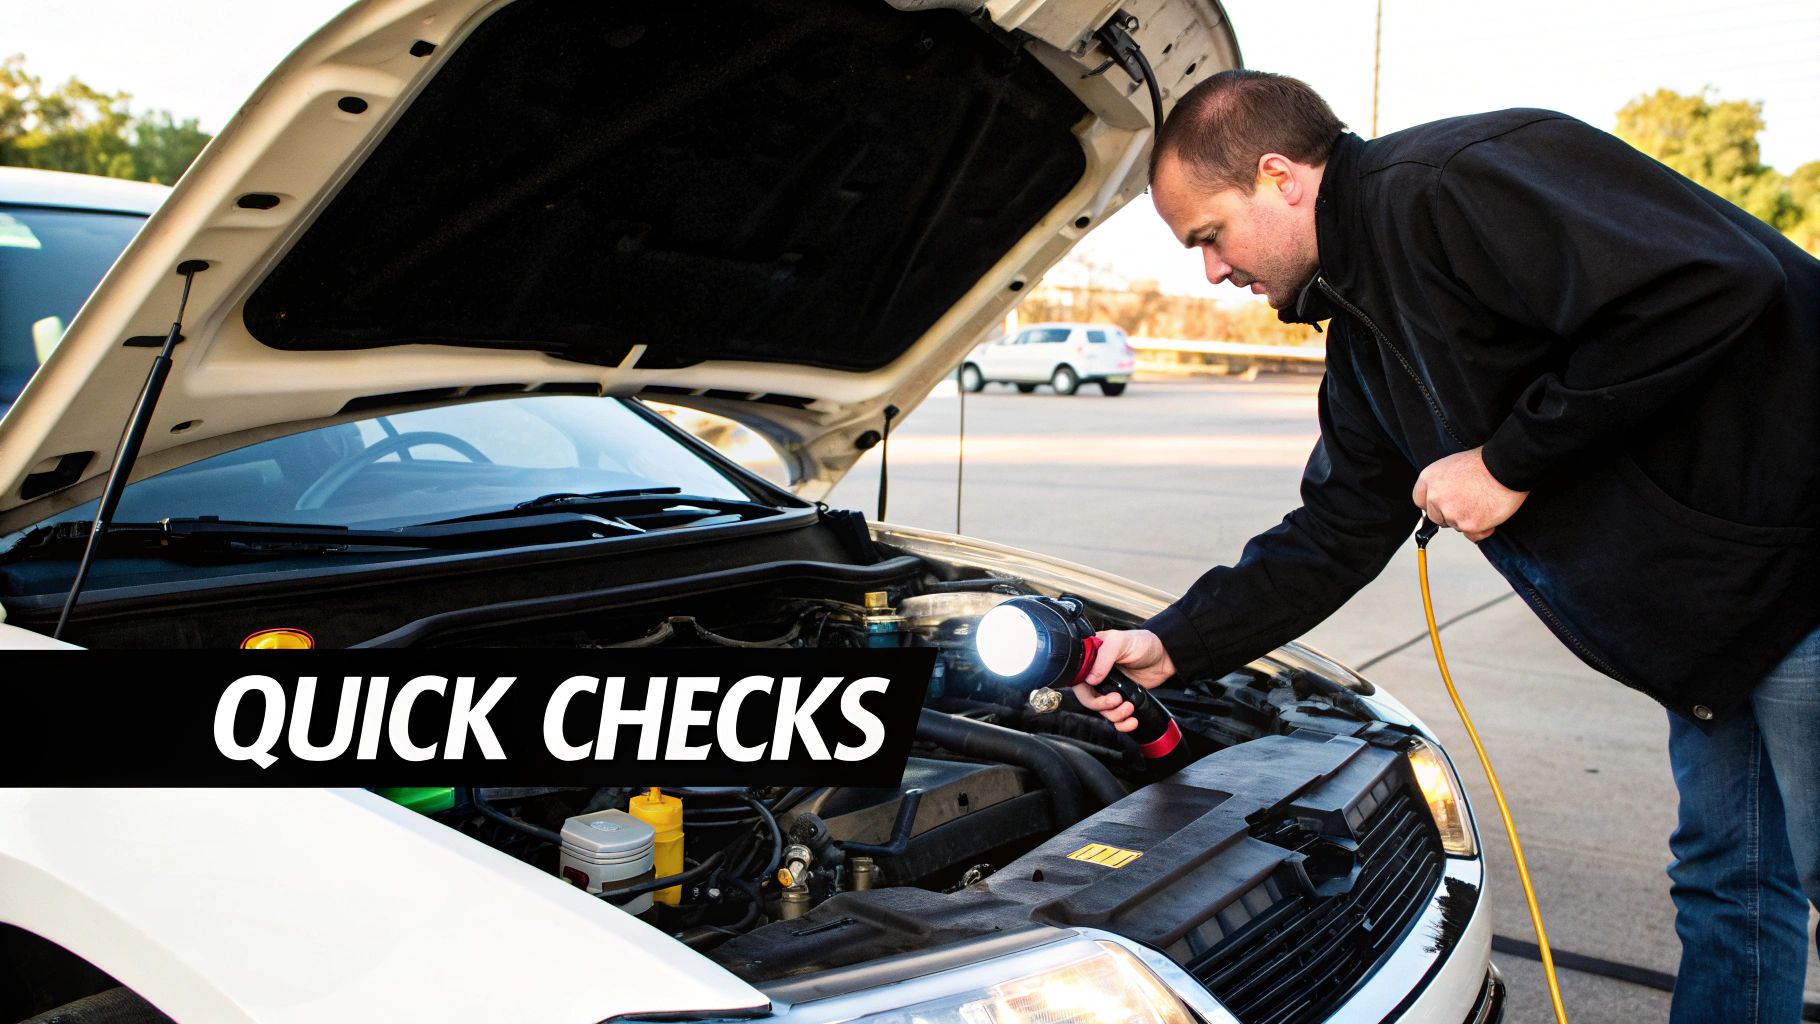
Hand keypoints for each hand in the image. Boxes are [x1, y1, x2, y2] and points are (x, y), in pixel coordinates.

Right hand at [1069, 628, 1175, 732]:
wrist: (1165, 656)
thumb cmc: (1142, 642)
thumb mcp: (1120, 641)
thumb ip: (1103, 657)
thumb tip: (1090, 679)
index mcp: (1091, 659)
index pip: (1077, 681)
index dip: (1085, 691)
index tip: (1098, 690)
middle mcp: (1097, 675)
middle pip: (1088, 699)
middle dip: (1102, 705)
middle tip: (1117, 699)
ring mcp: (1110, 688)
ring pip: (1102, 711)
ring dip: (1115, 715)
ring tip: (1129, 707)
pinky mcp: (1122, 699)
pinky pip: (1115, 718)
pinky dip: (1122, 723)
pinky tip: (1131, 720)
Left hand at [1412, 447, 1527, 541]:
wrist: (1505, 466)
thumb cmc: (1485, 462)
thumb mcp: (1452, 465)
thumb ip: (1441, 484)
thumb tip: (1441, 500)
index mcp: (1429, 479)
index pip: (1420, 501)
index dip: (1433, 505)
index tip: (1442, 506)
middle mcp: (1435, 497)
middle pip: (1437, 517)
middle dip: (1451, 515)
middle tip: (1470, 505)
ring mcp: (1451, 513)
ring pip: (1456, 527)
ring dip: (1468, 521)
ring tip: (1484, 504)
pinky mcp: (1468, 525)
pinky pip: (1473, 536)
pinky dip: (1483, 529)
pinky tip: (1491, 515)